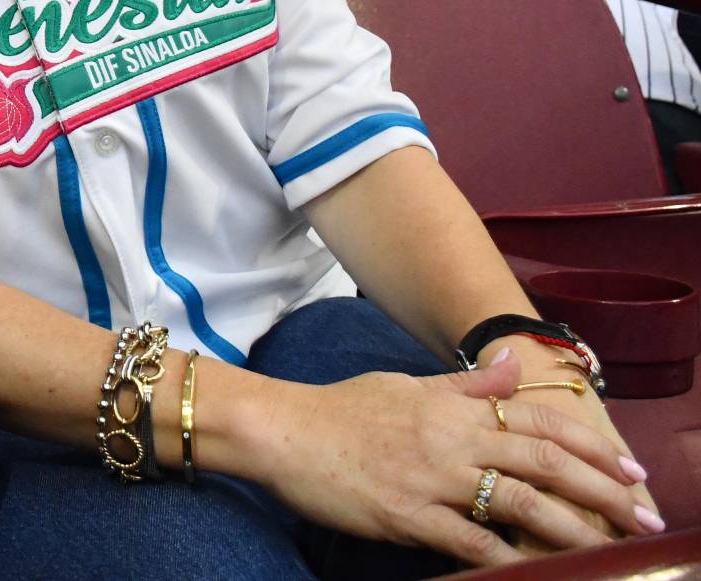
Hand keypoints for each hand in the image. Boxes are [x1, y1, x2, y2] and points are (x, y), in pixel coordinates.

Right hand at [251, 351, 655, 568]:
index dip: (590, 445)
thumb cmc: (341, 409)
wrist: (283, 432)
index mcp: (453, 407)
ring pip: (519, 504)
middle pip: (544, 462)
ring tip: (608, 549)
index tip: (628, 470)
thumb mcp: (405, 384)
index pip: (538, 419)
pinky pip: (470, 541)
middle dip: (601, 491)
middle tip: (641, 516)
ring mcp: (432, 479)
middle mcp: (452, 439)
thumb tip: (512, 364)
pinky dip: (507, 558)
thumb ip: (464, 383)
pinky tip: (534, 570)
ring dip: (572, 529)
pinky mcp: (409, 516)